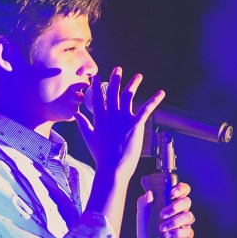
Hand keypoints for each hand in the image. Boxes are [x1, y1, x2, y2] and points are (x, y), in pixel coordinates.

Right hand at [74, 66, 164, 181]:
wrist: (112, 168)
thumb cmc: (101, 156)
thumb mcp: (89, 138)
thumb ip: (83, 124)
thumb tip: (76, 114)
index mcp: (100, 119)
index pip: (98, 98)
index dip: (97, 86)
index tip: (96, 76)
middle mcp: (111, 116)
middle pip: (113, 93)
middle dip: (115, 79)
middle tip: (118, 69)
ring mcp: (123, 120)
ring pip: (128, 97)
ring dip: (133, 85)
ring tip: (138, 76)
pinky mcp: (135, 125)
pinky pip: (146, 109)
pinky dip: (154, 100)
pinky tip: (161, 93)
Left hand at [136, 180, 194, 237]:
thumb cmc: (146, 232)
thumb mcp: (141, 218)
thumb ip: (143, 204)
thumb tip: (149, 193)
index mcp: (170, 203)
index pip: (181, 190)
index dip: (180, 188)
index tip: (172, 192)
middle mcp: (179, 211)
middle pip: (187, 201)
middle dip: (175, 206)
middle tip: (162, 214)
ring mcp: (184, 223)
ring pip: (188, 216)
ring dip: (174, 221)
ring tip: (162, 228)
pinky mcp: (186, 236)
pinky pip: (187, 231)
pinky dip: (176, 233)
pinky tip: (167, 236)